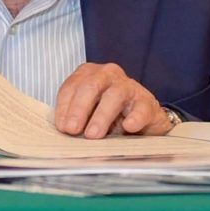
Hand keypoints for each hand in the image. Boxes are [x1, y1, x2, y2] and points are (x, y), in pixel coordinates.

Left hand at [53, 62, 170, 137]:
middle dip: (79, 109)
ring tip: (93, 134)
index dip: (64, 108)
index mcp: (88, 75)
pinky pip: (141, 108)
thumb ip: (74, 119)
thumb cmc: (108, 114)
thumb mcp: (87, 114)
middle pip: (91, 86)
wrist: (141, 119)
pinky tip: (128, 127)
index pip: (71, 87)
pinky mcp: (147, 102)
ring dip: (101, 116)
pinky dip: (135, 117)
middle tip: (72, 129)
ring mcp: (129, 87)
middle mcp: (108, 75)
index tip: (62, 127)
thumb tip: (64, 132)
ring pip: (115, 95)